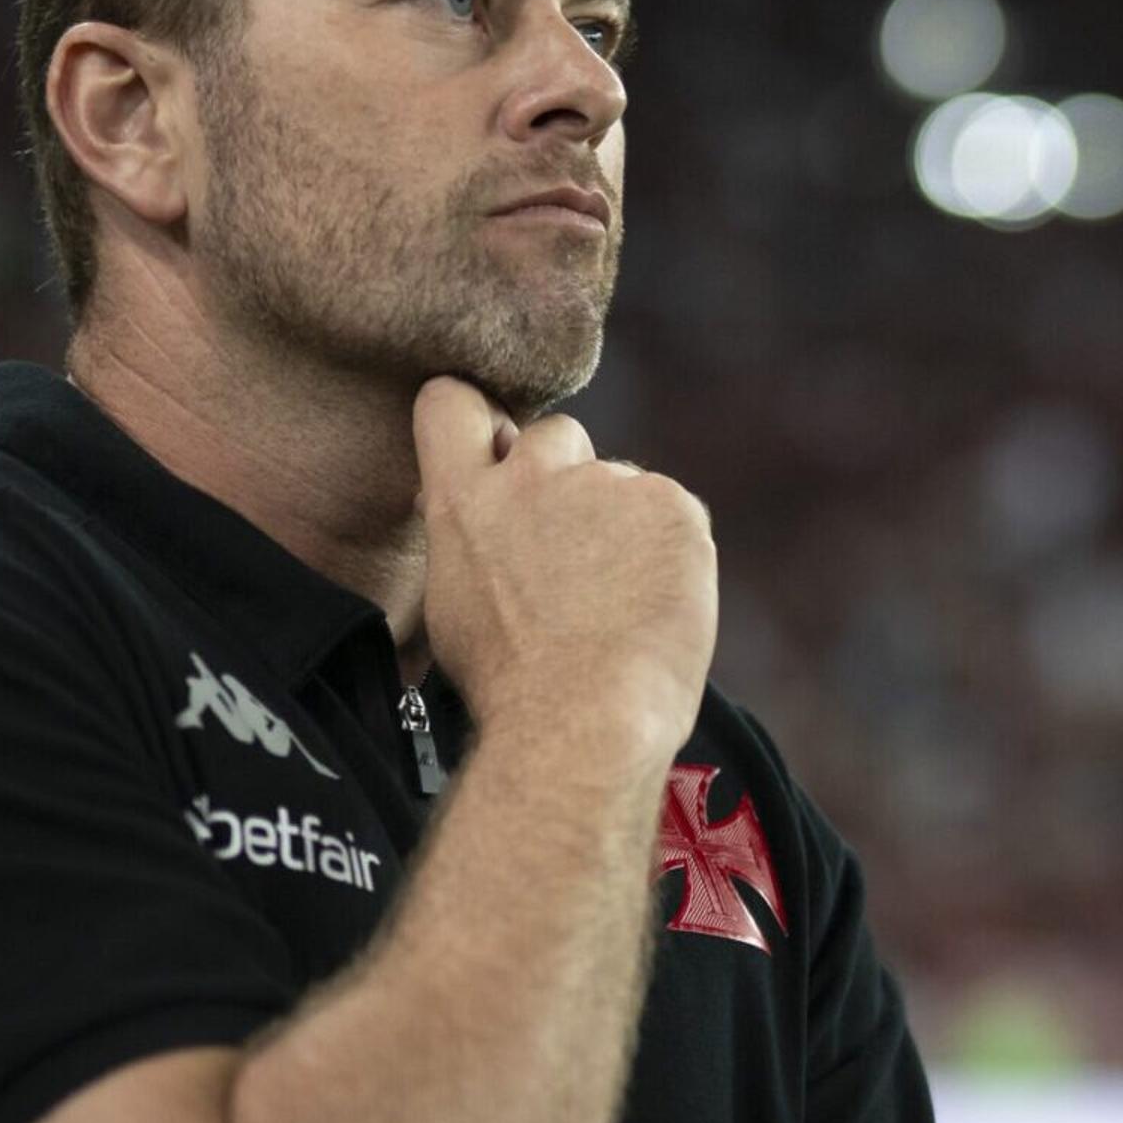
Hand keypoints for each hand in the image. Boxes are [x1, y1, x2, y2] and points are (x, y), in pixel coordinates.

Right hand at [412, 376, 714, 768]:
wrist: (580, 718)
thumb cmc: (514, 686)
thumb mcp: (455, 603)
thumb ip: (469, 540)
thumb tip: (469, 516)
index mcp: (465, 502)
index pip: (450, 404)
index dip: (476, 418)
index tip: (495, 444)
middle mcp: (531, 476)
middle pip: (555, 434)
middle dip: (567, 475)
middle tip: (579, 551)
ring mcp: (606, 483)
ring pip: (621, 484)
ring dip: (623, 524)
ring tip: (620, 602)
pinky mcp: (670, 503)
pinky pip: (672, 514)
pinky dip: (671, 551)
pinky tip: (657, 604)